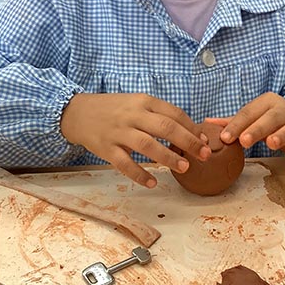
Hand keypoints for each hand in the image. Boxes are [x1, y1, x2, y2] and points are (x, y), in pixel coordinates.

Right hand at [61, 93, 210, 187]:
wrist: (78, 112)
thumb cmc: (115, 110)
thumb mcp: (137, 104)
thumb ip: (160, 116)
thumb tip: (191, 132)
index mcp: (143, 101)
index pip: (174, 113)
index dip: (193, 128)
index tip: (206, 140)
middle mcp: (132, 115)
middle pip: (165, 127)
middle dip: (189, 142)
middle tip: (204, 155)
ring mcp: (118, 132)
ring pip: (147, 145)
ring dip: (168, 157)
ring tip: (184, 167)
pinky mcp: (106, 148)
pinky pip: (124, 164)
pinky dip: (139, 174)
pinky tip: (152, 182)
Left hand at [206, 92, 284, 171]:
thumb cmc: (270, 120)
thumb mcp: (253, 117)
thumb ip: (233, 121)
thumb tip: (207, 123)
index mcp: (267, 102)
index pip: (249, 112)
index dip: (237, 124)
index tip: (224, 137)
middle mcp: (284, 110)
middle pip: (271, 118)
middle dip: (257, 129)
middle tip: (244, 141)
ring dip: (282, 136)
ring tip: (271, 144)